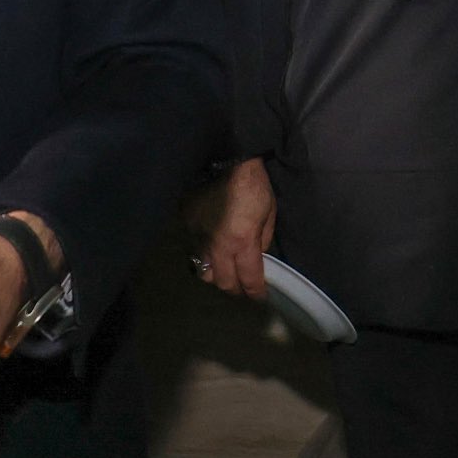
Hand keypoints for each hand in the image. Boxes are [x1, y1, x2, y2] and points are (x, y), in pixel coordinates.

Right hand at [198, 160, 275, 302]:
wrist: (227, 161)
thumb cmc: (254, 186)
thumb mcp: (269, 214)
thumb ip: (263, 240)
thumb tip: (258, 255)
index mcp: (242, 242)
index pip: (249, 279)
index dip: (255, 292)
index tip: (259, 296)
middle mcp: (218, 246)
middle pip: (223, 282)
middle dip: (235, 288)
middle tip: (242, 286)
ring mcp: (199, 237)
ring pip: (203, 271)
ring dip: (216, 276)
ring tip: (224, 271)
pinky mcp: (187, 227)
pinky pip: (194, 250)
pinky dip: (204, 254)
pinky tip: (211, 248)